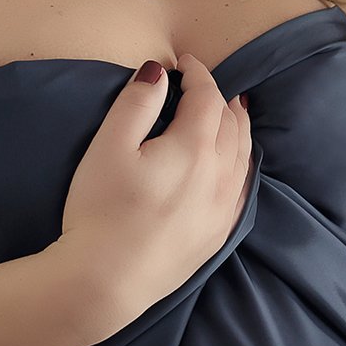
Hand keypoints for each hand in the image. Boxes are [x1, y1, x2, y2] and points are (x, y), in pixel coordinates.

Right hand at [58, 53, 251, 317]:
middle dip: (222, 98)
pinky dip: (241, 163)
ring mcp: (224, 208)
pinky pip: (242, 187)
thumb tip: (158, 71)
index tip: (183, 63)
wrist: (106, 282)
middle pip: (233, 124)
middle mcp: (220, 175)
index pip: (207, 97)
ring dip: (238, 128)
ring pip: (244, 155)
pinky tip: (234, 163)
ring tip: (230, 113)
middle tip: (209, 85)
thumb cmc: (101, 210)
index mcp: (195, 147)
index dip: (197, 73)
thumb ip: (136, 103)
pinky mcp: (219, 234)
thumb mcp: (108, 147)